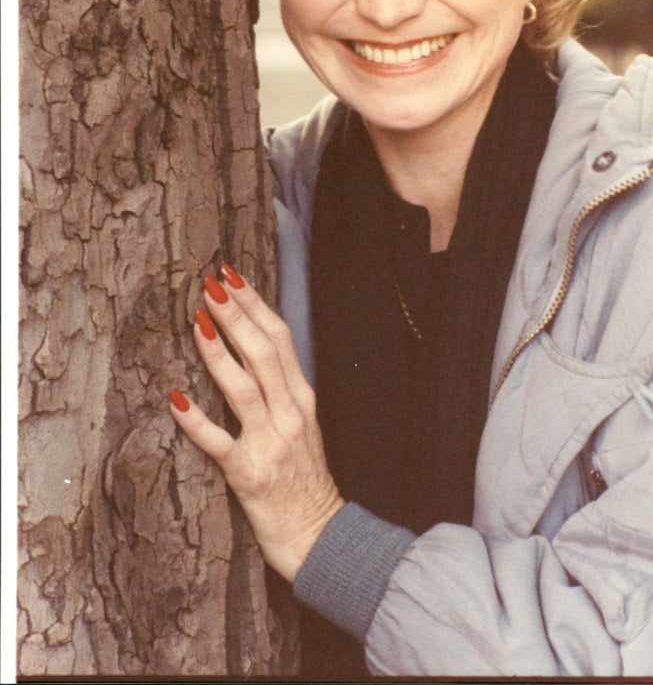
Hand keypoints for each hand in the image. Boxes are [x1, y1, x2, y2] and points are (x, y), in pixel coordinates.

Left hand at [169, 264, 343, 581]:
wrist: (319, 535)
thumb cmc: (303, 479)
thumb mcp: (301, 424)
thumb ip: (280, 388)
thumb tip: (249, 346)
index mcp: (302, 398)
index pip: (280, 338)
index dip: (255, 304)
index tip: (231, 275)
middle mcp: (290, 414)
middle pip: (263, 353)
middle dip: (236, 314)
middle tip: (209, 284)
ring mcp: (271, 444)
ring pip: (243, 388)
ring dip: (219, 352)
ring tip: (197, 321)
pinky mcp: (249, 476)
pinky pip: (220, 443)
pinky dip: (197, 420)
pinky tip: (175, 398)